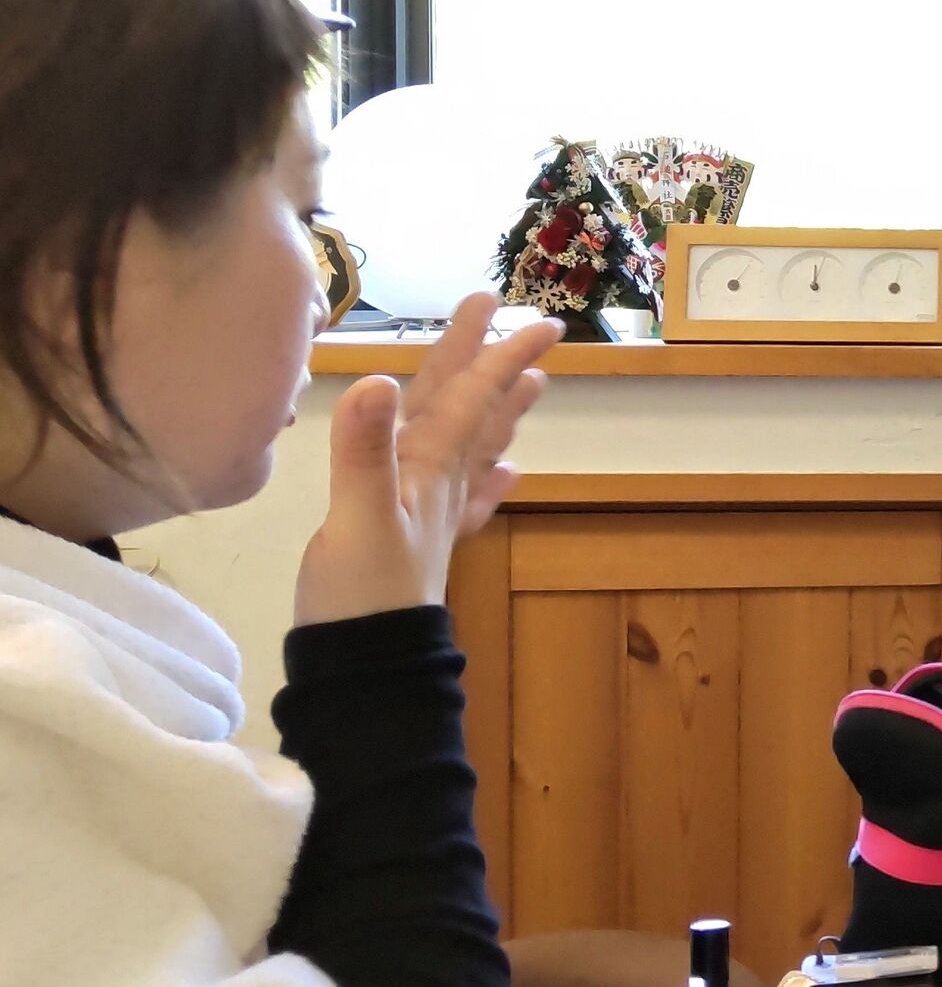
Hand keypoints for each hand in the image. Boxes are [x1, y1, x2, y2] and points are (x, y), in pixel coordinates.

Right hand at [295, 295, 565, 626]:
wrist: (367, 666)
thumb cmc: (362, 592)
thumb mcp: (357, 516)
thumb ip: (363, 450)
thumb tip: (374, 379)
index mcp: (428, 468)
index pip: (470, 399)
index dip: (497, 355)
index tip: (540, 322)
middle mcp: (439, 484)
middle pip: (469, 410)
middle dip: (489, 362)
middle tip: (522, 320)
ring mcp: (434, 515)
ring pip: (473, 448)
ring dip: (500, 414)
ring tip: (534, 384)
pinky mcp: (419, 545)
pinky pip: (465, 502)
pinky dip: (487, 483)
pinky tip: (508, 474)